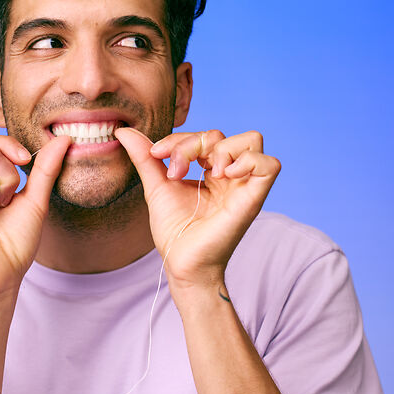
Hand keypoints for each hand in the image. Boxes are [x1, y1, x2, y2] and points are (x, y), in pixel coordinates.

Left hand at [115, 128, 280, 290]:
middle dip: (193, 144)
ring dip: (221, 149)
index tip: (156, 154)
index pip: (203, 136)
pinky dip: (249, 160)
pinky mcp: (252, 199)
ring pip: (251, 140)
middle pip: (223, 135)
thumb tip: (123, 131)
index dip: (179, 138)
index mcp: (211, 171)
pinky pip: (270, 165)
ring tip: (205, 173)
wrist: (180, 262)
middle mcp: (230, 175)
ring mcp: (243, 185)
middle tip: (175, 171)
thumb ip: (145, 157)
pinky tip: (223, 175)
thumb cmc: (174, 231)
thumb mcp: (157, 186)